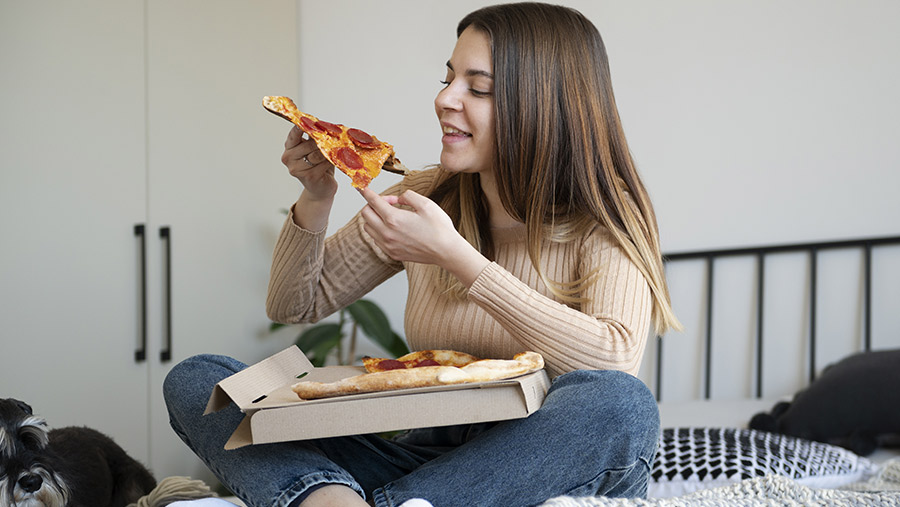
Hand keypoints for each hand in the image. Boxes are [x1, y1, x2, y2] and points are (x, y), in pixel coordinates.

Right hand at [281, 126, 336, 200]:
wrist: (321, 188)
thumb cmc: (318, 166)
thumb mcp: (314, 149)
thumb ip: (313, 137)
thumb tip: (321, 124)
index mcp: (289, 148)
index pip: (293, 134)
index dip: (301, 127)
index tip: (309, 121)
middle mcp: (288, 158)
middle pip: (308, 144)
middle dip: (321, 142)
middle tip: (331, 140)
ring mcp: (297, 169)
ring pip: (316, 154)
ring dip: (327, 152)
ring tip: (333, 152)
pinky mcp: (309, 176)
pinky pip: (323, 164)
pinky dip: (331, 161)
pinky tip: (333, 162)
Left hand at [359, 187, 489, 286]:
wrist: (446, 251)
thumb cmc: (439, 228)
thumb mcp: (426, 203)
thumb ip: (407, 196)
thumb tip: (397, 198)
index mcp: (394, 219)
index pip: (373, 201)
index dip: (366, 192)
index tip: (363, 188)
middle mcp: (387, 233)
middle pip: (366, 215)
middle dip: (372, 204)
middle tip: (389, 202)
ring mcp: (388, 245)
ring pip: (368, 228)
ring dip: (374, 218)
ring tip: (391, 215)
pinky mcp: (392, 253)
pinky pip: (376, 239)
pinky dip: (379, 231)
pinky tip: (393, 228)